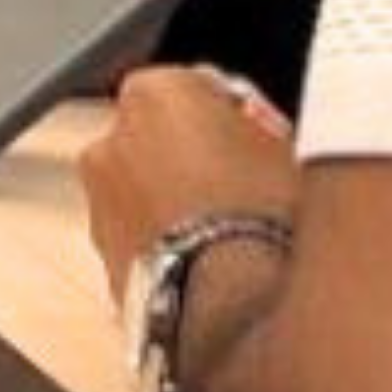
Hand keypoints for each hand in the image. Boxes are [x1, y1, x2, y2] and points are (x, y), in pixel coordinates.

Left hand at [77, 65, 300, 306]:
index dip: (239, 116)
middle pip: (164, 138)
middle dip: (201, 157)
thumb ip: (264, 127)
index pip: (199, 87)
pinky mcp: (102, 254)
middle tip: (252, 185)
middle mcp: (110, 141)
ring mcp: (100, 201)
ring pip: (147, 188)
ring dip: (180, 200)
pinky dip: (167, 239)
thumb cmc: (265, 219)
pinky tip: (212, 259)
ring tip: (236, 230)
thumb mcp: (292, 148)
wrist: (232, 304)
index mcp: (154, 93)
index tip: (263, 136)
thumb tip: (271, 138)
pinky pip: (142, 234)